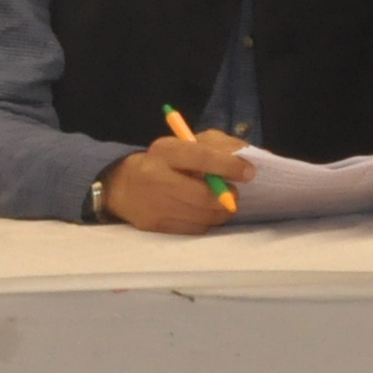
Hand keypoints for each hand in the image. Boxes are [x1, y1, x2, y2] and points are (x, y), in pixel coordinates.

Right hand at [104, 127, 250, 232]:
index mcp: (164, 150)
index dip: (229, 166)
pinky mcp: (154, 225)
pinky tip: (199, 212)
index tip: (249, 173)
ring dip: (220, 211)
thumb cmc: (166, 162)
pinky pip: (195, 228)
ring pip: (203, 216)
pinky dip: (205, 221)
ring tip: (218, 203)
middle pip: (204, 196)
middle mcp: (153, 176)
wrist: (124, 185)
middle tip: (233, 194)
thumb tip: (246, 162)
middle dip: (227, 197)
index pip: (201, 157)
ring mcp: (152, 203)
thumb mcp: (187, 144)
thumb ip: (218, 146)